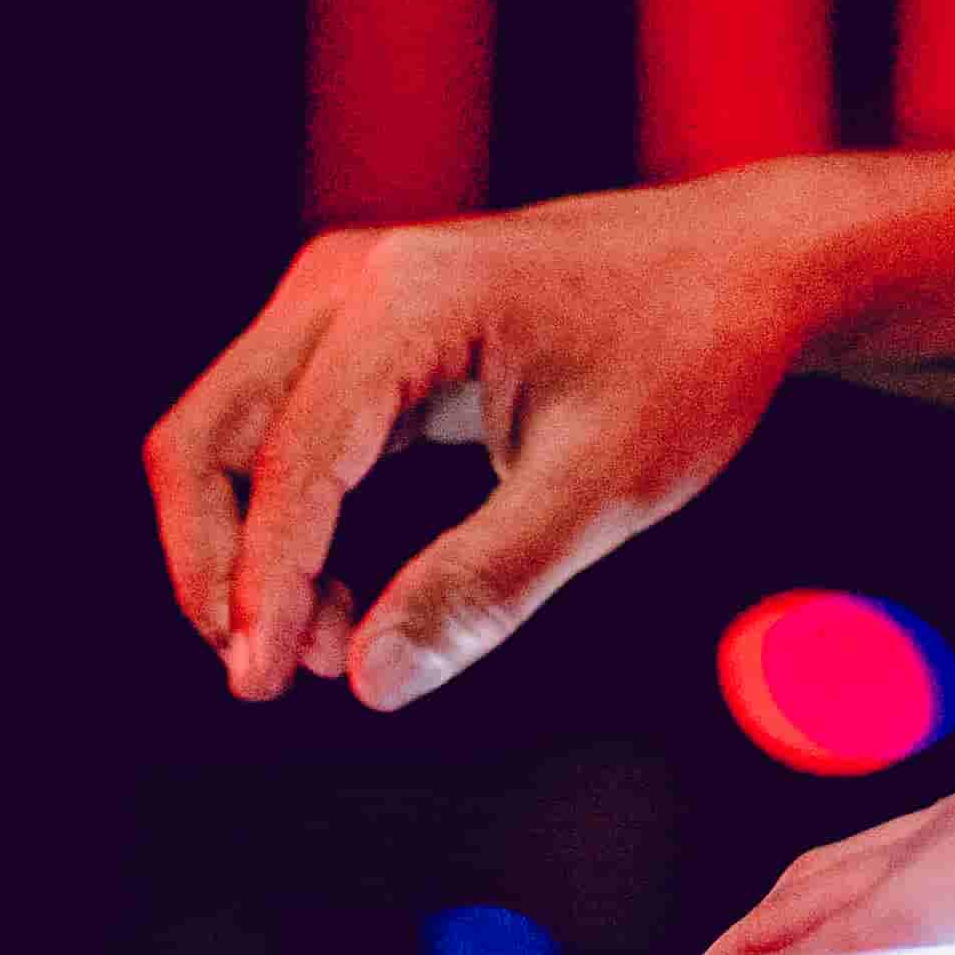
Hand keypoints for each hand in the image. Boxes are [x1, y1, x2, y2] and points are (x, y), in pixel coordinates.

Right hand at [143, 177, 829, 714]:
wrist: (745, 266)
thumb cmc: (691, 355)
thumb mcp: (604, 487)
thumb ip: (484, 585)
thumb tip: (370, 680)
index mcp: (412, 298)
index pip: (293, 462)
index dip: (265, 589)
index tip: (261, 688)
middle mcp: (357, 276)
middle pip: (209, 434)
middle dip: (217, 568)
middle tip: (272, 675)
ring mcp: (354, 292)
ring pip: (229, 434)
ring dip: (248, 550)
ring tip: (337, 640)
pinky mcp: (368, 326)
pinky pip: (280, 431)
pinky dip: (286, 522)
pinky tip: (345, 596)